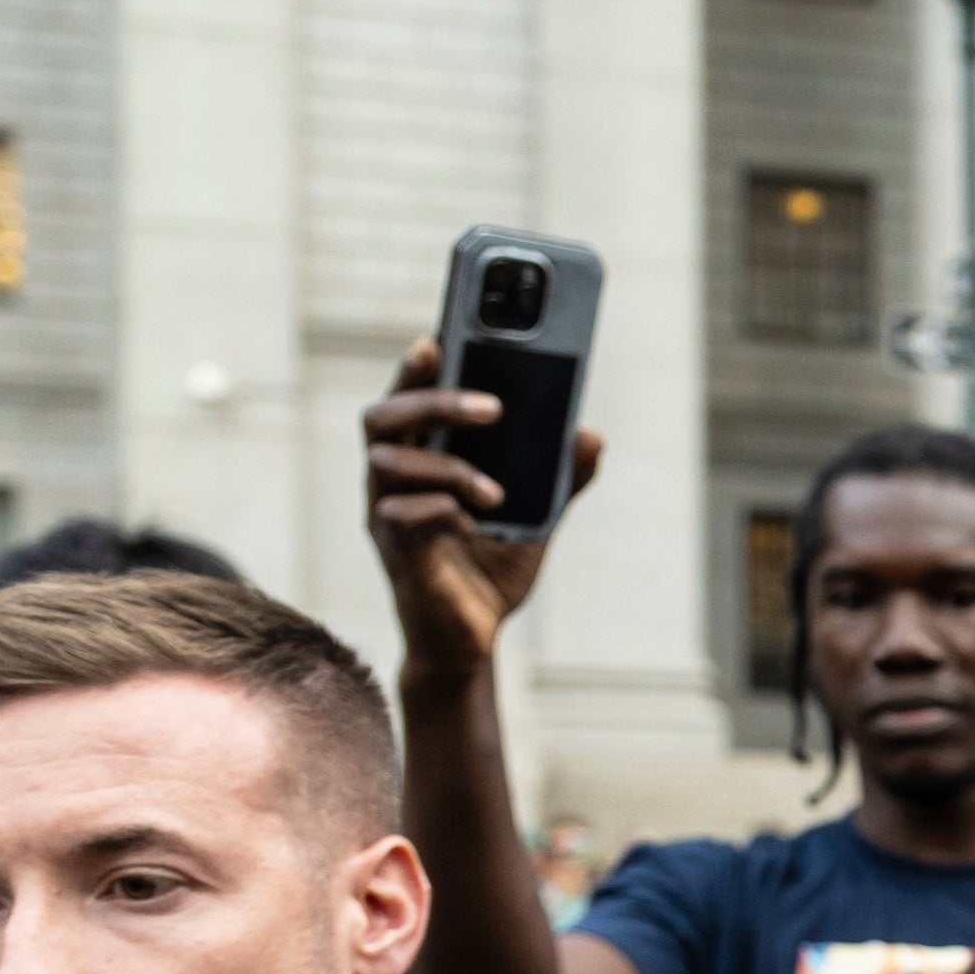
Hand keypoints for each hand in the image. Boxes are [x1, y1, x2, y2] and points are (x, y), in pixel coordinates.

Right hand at [363, 340, 604, 676]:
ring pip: (385, 460)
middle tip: (491, 407)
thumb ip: (560, 476)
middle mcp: (391, 478)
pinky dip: (440, 509)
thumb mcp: (537, 515)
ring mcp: (384, 512)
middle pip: (383, 415)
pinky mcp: (392, 551)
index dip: (415, 367)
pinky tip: (473, 523)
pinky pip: (399, 514)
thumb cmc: (492, 565)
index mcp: (420, 458)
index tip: (436, 337)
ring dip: (448, 467)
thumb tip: (591, 436)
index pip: (406, 397)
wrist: (475, 636)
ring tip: (495, 492)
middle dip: (435, 401)